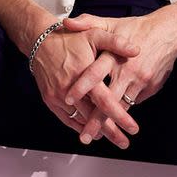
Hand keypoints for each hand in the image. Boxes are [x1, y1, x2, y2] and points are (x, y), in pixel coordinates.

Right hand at [30, 26, 141, 146]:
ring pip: (80, 120)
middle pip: (93, 117)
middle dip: (111, 132)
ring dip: (96, 131)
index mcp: (84, 75)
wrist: (39, 41)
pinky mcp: (50, 100)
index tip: (133, 129)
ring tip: (112, 138)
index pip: (105, 101)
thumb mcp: (95, 34)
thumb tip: (137, 50)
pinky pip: (67, 119)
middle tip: (124, 143)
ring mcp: (58, 96)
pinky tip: (91, 131)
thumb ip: (116, 42)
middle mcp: (70, 89)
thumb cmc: (70, 38)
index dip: (120, 117)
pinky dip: (80, 126)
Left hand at [60, 10, 176, 143]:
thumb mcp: (111, 22)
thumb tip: (66, 22)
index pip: (95, 73)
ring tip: (99, 137)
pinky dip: (124, 111)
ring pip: (123, 107)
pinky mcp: (150, 88)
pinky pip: (134, 102)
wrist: (169, 32)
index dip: (82, 87)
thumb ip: (88, 23)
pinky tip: (116, 120)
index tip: (69, 99)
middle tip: (85, 137)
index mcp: (114, 55)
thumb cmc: (136, 28)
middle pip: (109, 99)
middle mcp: (127, 71)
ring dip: (111, 123)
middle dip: (96, 120)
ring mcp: (140, 81)